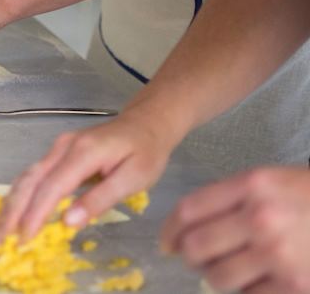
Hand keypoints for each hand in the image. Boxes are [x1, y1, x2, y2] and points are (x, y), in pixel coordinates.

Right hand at [0, 108, 178, 243]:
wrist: (145, 122)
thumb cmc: (145, 151)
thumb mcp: (134, 178)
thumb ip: (100, 199)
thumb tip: (68, 222)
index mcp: (82, 153)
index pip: (51, 187)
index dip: (35, 214)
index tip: (23, 239)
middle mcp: (63, 147)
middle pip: (29, 180)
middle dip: (12, 211)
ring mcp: (58, 147)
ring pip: (26, 177)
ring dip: (12, 204)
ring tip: (1, 230)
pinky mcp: (57, 152)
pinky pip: (34, 175)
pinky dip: (21, 195)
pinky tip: (15, 211)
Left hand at [161, 167, 309, 293]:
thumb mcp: (270, 181)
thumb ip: (231, 199)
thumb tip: (187, 228)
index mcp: (252, 185)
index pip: (190, 210)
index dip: (170, 230)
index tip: (167, 242)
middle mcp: (261, 218)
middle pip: (197, 246)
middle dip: (190, 257)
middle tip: (195, 259)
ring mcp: (280, 255)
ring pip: (218, 278)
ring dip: (217, 276)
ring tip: (229, 269)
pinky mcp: (296, 285)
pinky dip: (247, 291)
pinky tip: (258, 279)